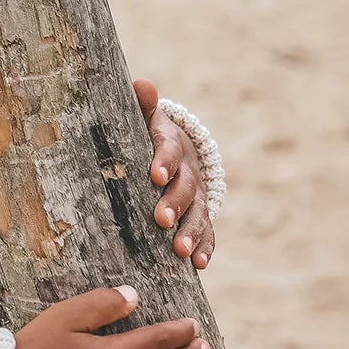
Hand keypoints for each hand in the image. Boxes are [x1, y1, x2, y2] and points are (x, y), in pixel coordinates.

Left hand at [133, 78, 215, 269]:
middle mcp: (188, 172)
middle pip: (185, 188)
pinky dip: (204, 248)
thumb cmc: (146, 135)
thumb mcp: (144, 118)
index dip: (163, 161)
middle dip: (174, 204)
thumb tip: (141, 83)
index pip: (168, 151)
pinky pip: (206, 233)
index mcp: (171, 146)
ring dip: (190, 232)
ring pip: (197, 215)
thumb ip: (141, 105)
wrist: (172, 149)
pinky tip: (198, 264)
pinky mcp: (200, 216)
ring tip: (179, 251)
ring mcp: (197, 196)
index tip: (154, 175)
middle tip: (160, 219)